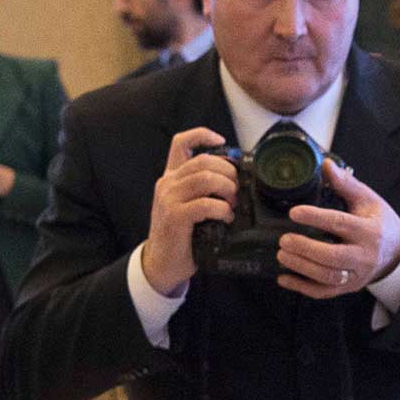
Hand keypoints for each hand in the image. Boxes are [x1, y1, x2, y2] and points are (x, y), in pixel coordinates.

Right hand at [140, 127, 237, 295]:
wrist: (162, 264)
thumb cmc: (181, 236)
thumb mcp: (188, 206)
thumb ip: (202, 190)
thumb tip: (236, 181)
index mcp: (171, 177)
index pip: (181, 142)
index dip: (202, 135)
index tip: (222, 140)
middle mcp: (168, 183)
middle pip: (204, 161)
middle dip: (229, 172)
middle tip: (237, 190)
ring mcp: (169, 199)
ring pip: (206, 178)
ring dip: (227, 189)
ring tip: (233, 204)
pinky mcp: (175, 216)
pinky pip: (205, 204)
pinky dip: (222, 209)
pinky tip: (226, 218)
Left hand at [275, 162, 399, 299]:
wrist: (397, 252)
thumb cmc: (380, 222)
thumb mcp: (368, 200)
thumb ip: (346, 184)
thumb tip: (326, 165)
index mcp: (368, 230)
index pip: (340, 224)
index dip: (315, 218)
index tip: (294, 213)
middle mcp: (363, 255)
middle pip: (332, 256)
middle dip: (305, 249)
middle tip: (284, 239)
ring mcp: (356, 274)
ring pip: (327, 277)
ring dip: (301, 267)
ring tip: (282, 254)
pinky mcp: (348, 287)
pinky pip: (323, 292)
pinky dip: (302, 287)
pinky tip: (284, 278)